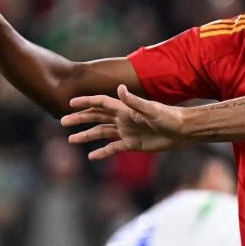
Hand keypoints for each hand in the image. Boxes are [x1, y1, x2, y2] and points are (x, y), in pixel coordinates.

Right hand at [61, 84, 189, 159]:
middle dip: (80, 119)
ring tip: (71, 139)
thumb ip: (134, 101)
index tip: (69, 103)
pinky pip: (113, 148)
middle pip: (96, 117)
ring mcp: (127, 131)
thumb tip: (119, 88)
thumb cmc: (168, 117)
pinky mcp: (132, 144)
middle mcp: (123, 119)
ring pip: (101, 133)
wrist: (181, 131)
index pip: (101, 103)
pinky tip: (91, 157)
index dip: (86, 102)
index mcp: (125, 109)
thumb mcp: (150, 109)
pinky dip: (102, 152)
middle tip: (63, 122)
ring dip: (87, 136)